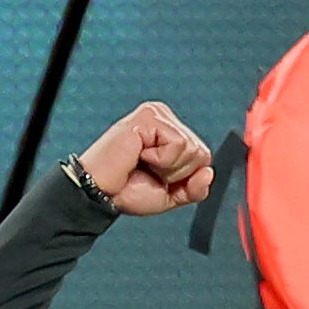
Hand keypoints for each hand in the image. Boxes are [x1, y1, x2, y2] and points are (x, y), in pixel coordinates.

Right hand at [73, 102, 218, 213]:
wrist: (100, 193)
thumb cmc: (126, 190)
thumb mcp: (169, 195)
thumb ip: (193, 188)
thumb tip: (209, 173)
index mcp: (169, 131)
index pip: (202, 156)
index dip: (185, 177)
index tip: (158, 178)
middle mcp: (164, 118)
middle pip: (199, 152)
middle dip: (177, 173)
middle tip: (148, 171)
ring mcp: (156, 114)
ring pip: (190, 148)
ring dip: (167, 167)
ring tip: (143, 163)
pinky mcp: (149, 116)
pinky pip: (176, 144)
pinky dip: (160, 160)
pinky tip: (139, 155)